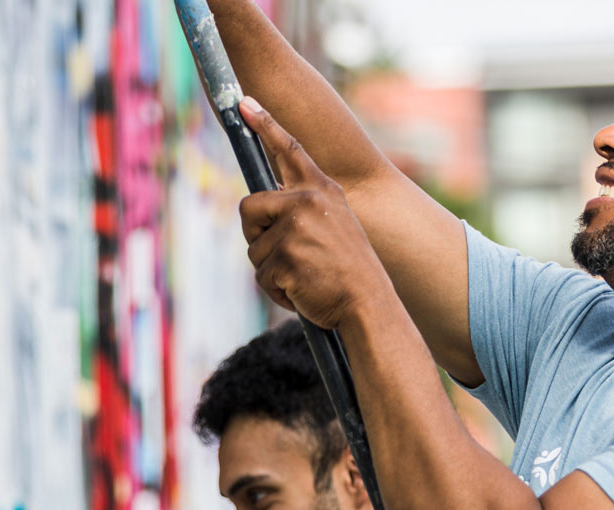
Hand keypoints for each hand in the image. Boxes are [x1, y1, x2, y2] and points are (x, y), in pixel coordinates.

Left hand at [237, 96, 391, 329]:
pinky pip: (261, 275)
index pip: (290, 148)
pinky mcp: (285, 257)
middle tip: (283, 253)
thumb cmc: (349, 270)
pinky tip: (302, 291)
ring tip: (304, 275)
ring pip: (253, 248)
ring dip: (271, 269)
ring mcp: (295, 229)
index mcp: (322, 191)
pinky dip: (277, 290)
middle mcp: (307, 202)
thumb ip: (304, 209)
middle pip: (249, 207)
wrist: (369, 303)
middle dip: (255, 234)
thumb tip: (261, 208)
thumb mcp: (336, 225)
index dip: (266, 124)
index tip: (244, 102)